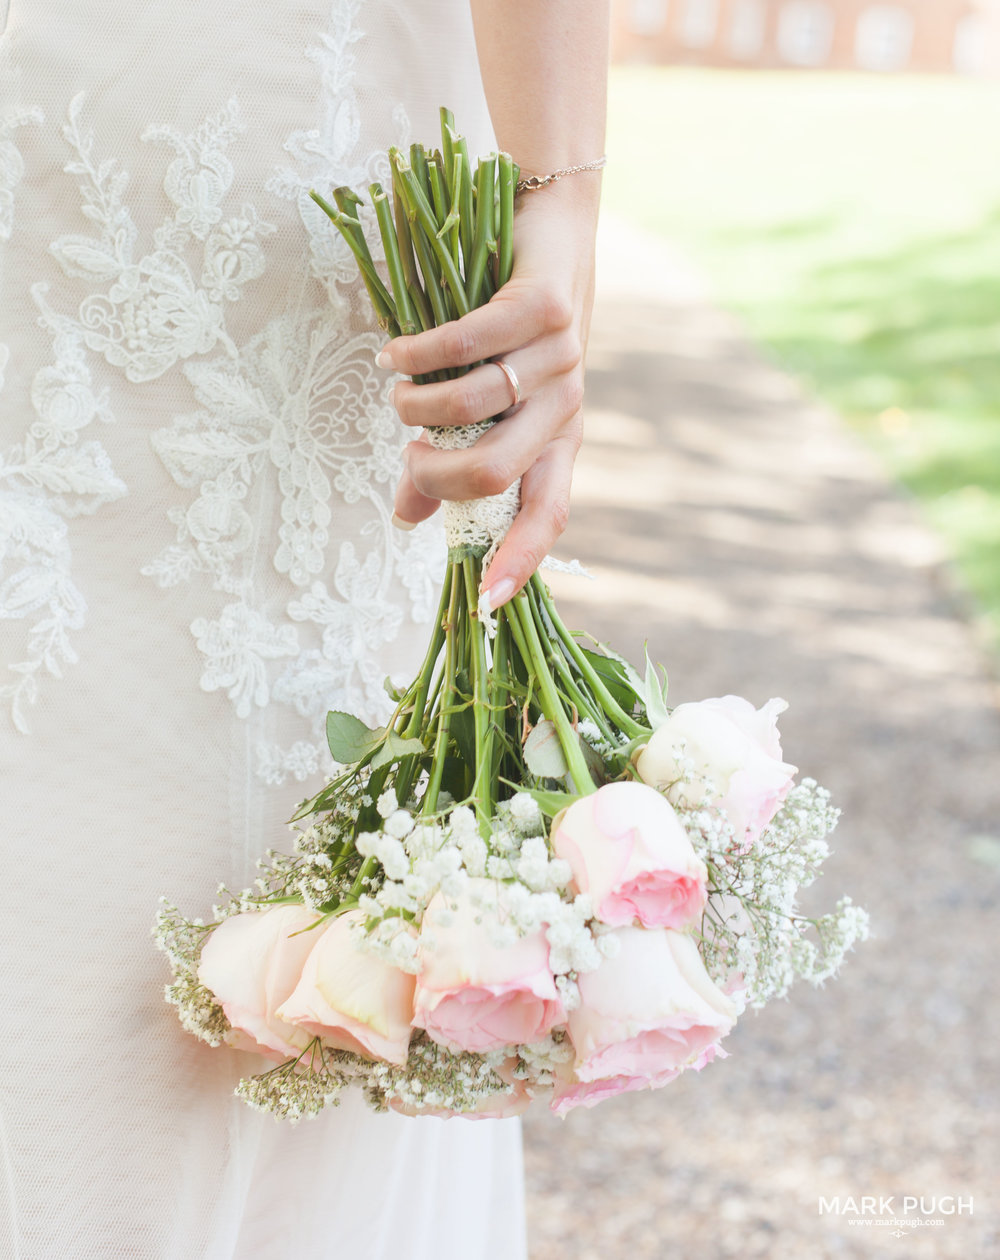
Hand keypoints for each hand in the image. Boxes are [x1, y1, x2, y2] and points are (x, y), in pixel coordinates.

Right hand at [378, 180, 599, 609]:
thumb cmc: (508, 334)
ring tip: (396, 391)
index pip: (548, 518)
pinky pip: (465, 346)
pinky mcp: (544, 309)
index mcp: (557, 445)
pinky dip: (417, 355)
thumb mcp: (483, 408)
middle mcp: (565, 409)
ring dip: (414, 408)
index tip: (483, 604)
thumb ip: (447, 464)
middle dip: (432, 472)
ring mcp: (560, 360)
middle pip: (494, 472)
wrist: (553, 233)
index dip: (518, 563)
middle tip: (407, 450)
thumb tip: (406, 519)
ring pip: (470, 408)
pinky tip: (394, 354)